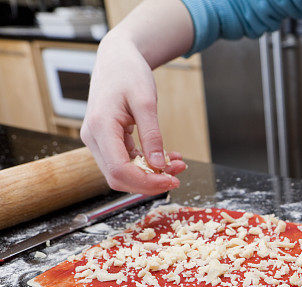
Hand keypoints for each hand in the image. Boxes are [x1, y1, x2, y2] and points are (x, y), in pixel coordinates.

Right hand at [81, 31, 186, 194]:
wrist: (116, 60)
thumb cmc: (129, 74)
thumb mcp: (145, 102)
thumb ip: (152, 135)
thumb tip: (159, 166)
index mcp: (100, 127)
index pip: (119, 170)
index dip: (146, 182)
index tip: (172, 181)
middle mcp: (93, 138)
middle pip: (118, 177)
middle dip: (150, 182)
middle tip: (178, 175)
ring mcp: (98, 141)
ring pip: (123, 173)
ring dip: (151, 175)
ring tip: (178, 164)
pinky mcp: (107, 142)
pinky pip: (126, 162)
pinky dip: (148, 165)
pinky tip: (168, 158)